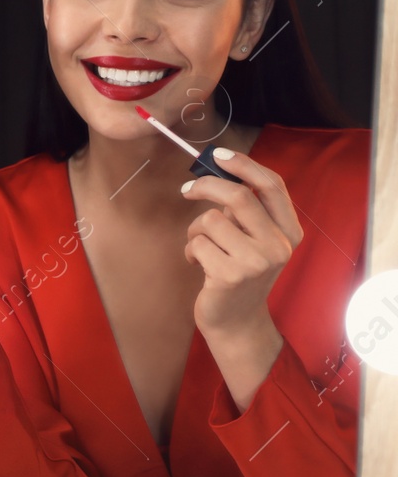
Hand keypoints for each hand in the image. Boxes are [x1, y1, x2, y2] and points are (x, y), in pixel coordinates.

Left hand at [181, 147, 300, 337]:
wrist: (237, 321)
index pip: (272, 186)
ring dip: (195, 230)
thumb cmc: (239, 274)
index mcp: (289, 232)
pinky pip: (196, 244)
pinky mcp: (231, 275)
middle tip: (186, 190)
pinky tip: (200, 266)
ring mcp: (256, 262)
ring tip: (202, 248)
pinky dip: (190, 251)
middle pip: (239, 196)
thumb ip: (247, 213)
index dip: (244, 165)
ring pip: (210, 221)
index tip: (218, 155)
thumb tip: (218, 171)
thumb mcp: (255, 241)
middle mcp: (278, 246)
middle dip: (206, 186)